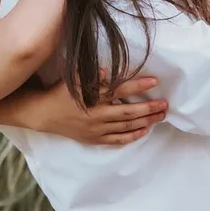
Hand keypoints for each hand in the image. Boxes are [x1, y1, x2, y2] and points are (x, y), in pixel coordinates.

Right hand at [28, 74, 167, 145]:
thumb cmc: (60, 93)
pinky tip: (144, 131)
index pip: (119, 90)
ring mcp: (96, 130)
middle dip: (148, 109)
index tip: (154, 81)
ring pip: (126, 127)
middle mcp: (97, 116)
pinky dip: (131, 136)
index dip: (138, 86)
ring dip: (145, 121)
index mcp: (92, 99)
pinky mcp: (94, 139)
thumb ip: (89, 75)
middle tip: (165, 105)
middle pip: (128, 113)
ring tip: (161, 116)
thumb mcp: (72, 80)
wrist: (44, 115)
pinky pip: (117, 139)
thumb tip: (106, 71)